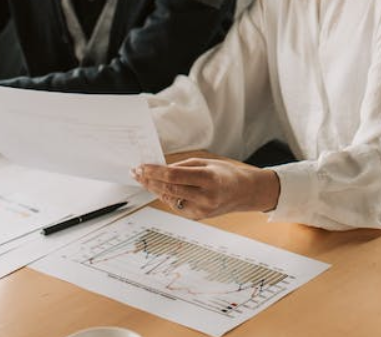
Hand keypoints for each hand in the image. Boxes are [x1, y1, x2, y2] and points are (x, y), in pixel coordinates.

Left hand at [131, 158, 280, 219]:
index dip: (154, 172)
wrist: (244, 193)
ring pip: (169, 198)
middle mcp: (205, 198)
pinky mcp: (197, 217)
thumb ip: (183, 167)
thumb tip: (161, 170)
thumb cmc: (226, 174)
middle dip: (149, 180)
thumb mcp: (207, 163)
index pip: (174, 176)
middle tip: (136, 172)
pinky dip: (165, 196)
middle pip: (168, 189)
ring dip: (153, 189)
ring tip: (142, 179)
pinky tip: (157, 188)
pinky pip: (176, 205)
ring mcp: (201, 210)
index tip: (141, 166)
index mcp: (209, 180)